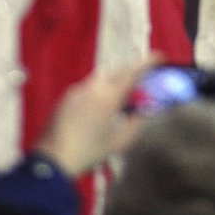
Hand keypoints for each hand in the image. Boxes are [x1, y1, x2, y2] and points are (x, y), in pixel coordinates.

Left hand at [34, 56, 158, 176]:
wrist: (55, 158)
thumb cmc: (91, 151)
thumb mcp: (121, 141)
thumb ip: (138, 123)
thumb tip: (150, 110)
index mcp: (108, 95)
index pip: (132, 72)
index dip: (147, 62)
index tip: (160, 56)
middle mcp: (92, 86)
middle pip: (115, 73)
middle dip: (129, 76)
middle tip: (140, 84)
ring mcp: (77, 89)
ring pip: (101, 80)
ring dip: (113, 86)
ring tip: (120, 102)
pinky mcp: (66, 97)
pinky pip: (88, 88)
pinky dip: (98, 94)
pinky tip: (97, 112)